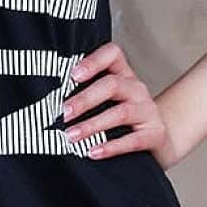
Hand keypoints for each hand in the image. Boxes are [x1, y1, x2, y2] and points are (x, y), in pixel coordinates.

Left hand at [61, 41, 175, 167]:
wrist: (158, 141)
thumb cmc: (123, 119)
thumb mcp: (107, 100)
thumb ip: (85, 94)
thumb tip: (48, 102)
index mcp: (123, 74)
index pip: (112, 54)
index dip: (92, 61)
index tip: (71, 76)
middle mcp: (137, 88)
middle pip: (112, 85)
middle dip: (84, 99)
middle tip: (63, 113)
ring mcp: (148, 110)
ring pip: (120, 112)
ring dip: (92, 125)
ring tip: (71, 136)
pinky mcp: (155, 133)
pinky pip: (133, 140)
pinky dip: (110, 146)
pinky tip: (92, 152)